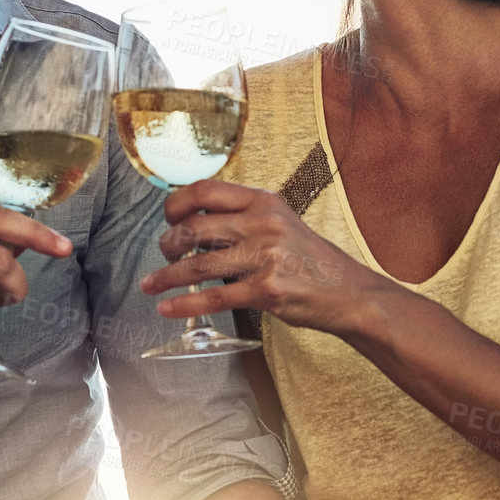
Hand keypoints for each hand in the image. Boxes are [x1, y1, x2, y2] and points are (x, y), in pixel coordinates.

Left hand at [140, 180, 384, 334]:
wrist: (350, 293)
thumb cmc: (312, 260)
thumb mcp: (282, 222)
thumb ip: (245, 219)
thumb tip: (195, 225)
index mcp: (264, 201)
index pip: (206, 190)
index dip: (176, 204)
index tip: (167, 219)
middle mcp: (263, 224)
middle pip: (194, 228)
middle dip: (167, 245)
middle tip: (161, 256)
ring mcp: (266, 257)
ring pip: (199, 265)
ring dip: (166, 277)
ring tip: (149, 285)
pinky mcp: (267, 291)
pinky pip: (215, 297)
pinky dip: (185, 304)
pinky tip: (168, 308)